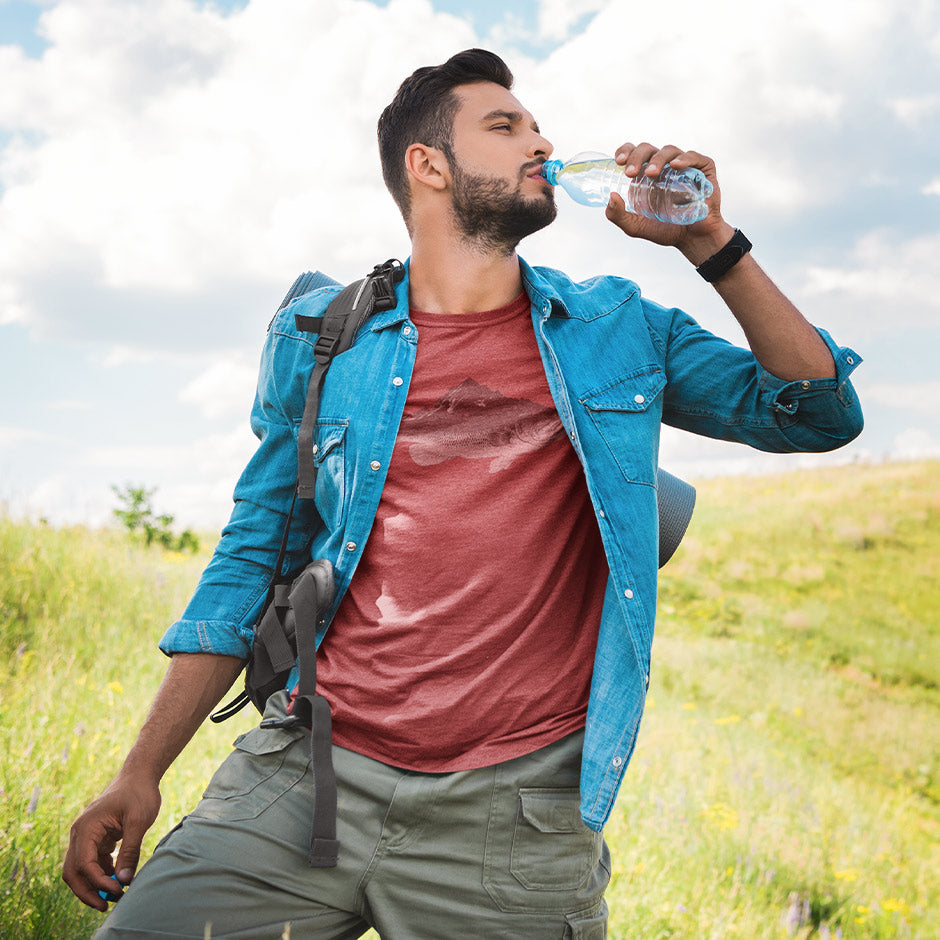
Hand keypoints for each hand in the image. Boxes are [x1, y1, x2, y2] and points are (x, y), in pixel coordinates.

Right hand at [62, 773, 160, 909]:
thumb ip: (130, 850)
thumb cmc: (139, 793)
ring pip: (80, 870)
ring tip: (116, 895)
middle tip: (106, 906)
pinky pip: (92, 862)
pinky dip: (101, 874)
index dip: (98, 882)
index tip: (117, 891)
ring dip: (94, 885)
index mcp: (86, 828)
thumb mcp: (139, 821)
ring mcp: (85, 836)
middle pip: (73, 872)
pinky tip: (118, 879)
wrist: (139, 775)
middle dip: (87, 892)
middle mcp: (79, 833)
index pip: (84, 864)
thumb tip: (124, 880)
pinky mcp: (95, 838)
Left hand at [604, 142, 733, 261]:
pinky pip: (694, 158)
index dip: (625, 151)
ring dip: (657, 160)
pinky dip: (685, 158)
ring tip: (651, 174)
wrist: (692, 239)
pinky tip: (675, 166)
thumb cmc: (664, 230)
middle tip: (630, 174)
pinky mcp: (703, 169)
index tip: (619, 162)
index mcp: (646, 173)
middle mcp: (664, 165)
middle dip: (637, 157)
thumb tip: (611, 196)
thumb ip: (618, 216)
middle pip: (648, 149)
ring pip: (669, 151)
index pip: (634, 153)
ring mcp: (684, 166)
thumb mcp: (635, 226)